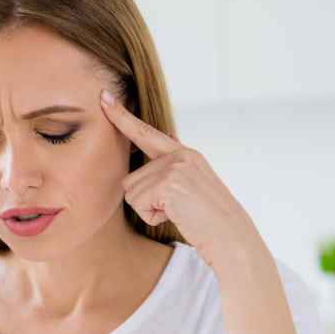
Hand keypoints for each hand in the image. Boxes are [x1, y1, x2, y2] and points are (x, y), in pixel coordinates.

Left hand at [100, 89, 261, 270]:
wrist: (230, 236)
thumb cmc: (208, 220)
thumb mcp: (190, 187)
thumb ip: (169, 171)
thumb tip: (159, 152)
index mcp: (184, 154)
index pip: (146, 132)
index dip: (121, 117)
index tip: (103, 97)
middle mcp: (180, 154)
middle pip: (131, 179)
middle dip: (145, 201)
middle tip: (177, 209)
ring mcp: (175, 166)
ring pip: (131, 192)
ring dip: (149, 209)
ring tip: (178, 212)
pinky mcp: (169, 182)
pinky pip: (138, 203)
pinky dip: (153, 216)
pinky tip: (176, 215)